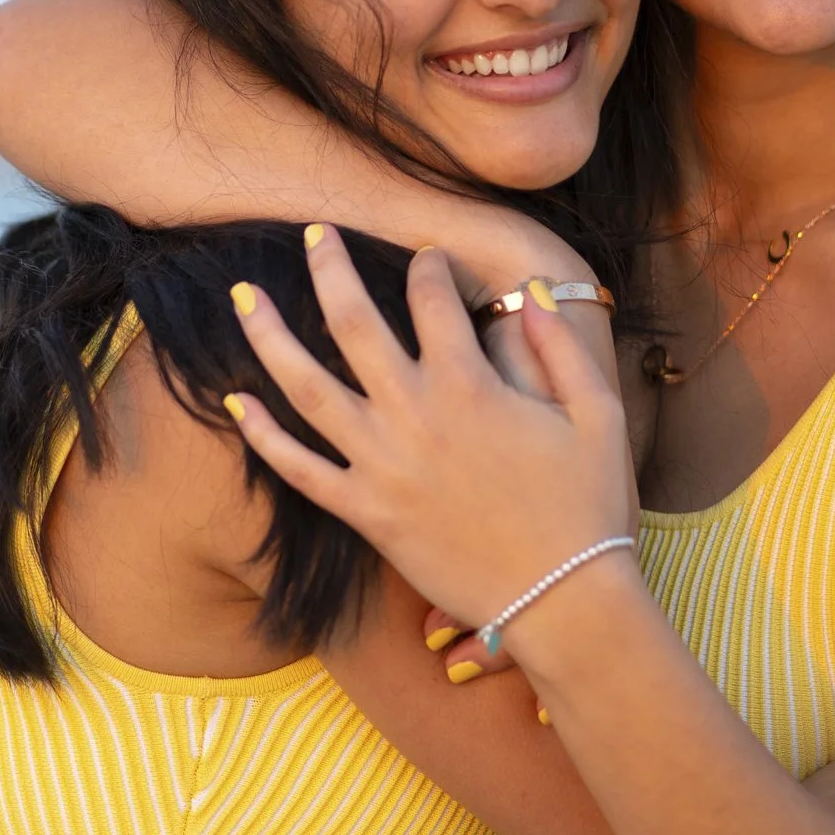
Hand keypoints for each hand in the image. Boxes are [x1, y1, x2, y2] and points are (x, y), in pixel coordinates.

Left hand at [223, 226, 633, 633]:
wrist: (563, 602)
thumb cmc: (589, 508)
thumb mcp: (599, 416)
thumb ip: (561, 349)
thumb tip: (533, 294)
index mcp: (472, 384)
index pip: (432, 299)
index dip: (429, 267)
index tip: (427, 257)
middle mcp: (416, 415)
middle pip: (354, 323)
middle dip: (329, 268)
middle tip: (312, 232)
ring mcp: (383, 465)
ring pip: (308, 387)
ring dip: (270, 336)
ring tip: (243, 297)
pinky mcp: (367, 513)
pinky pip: (301, 469)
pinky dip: (264, 435)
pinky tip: (235, 401)